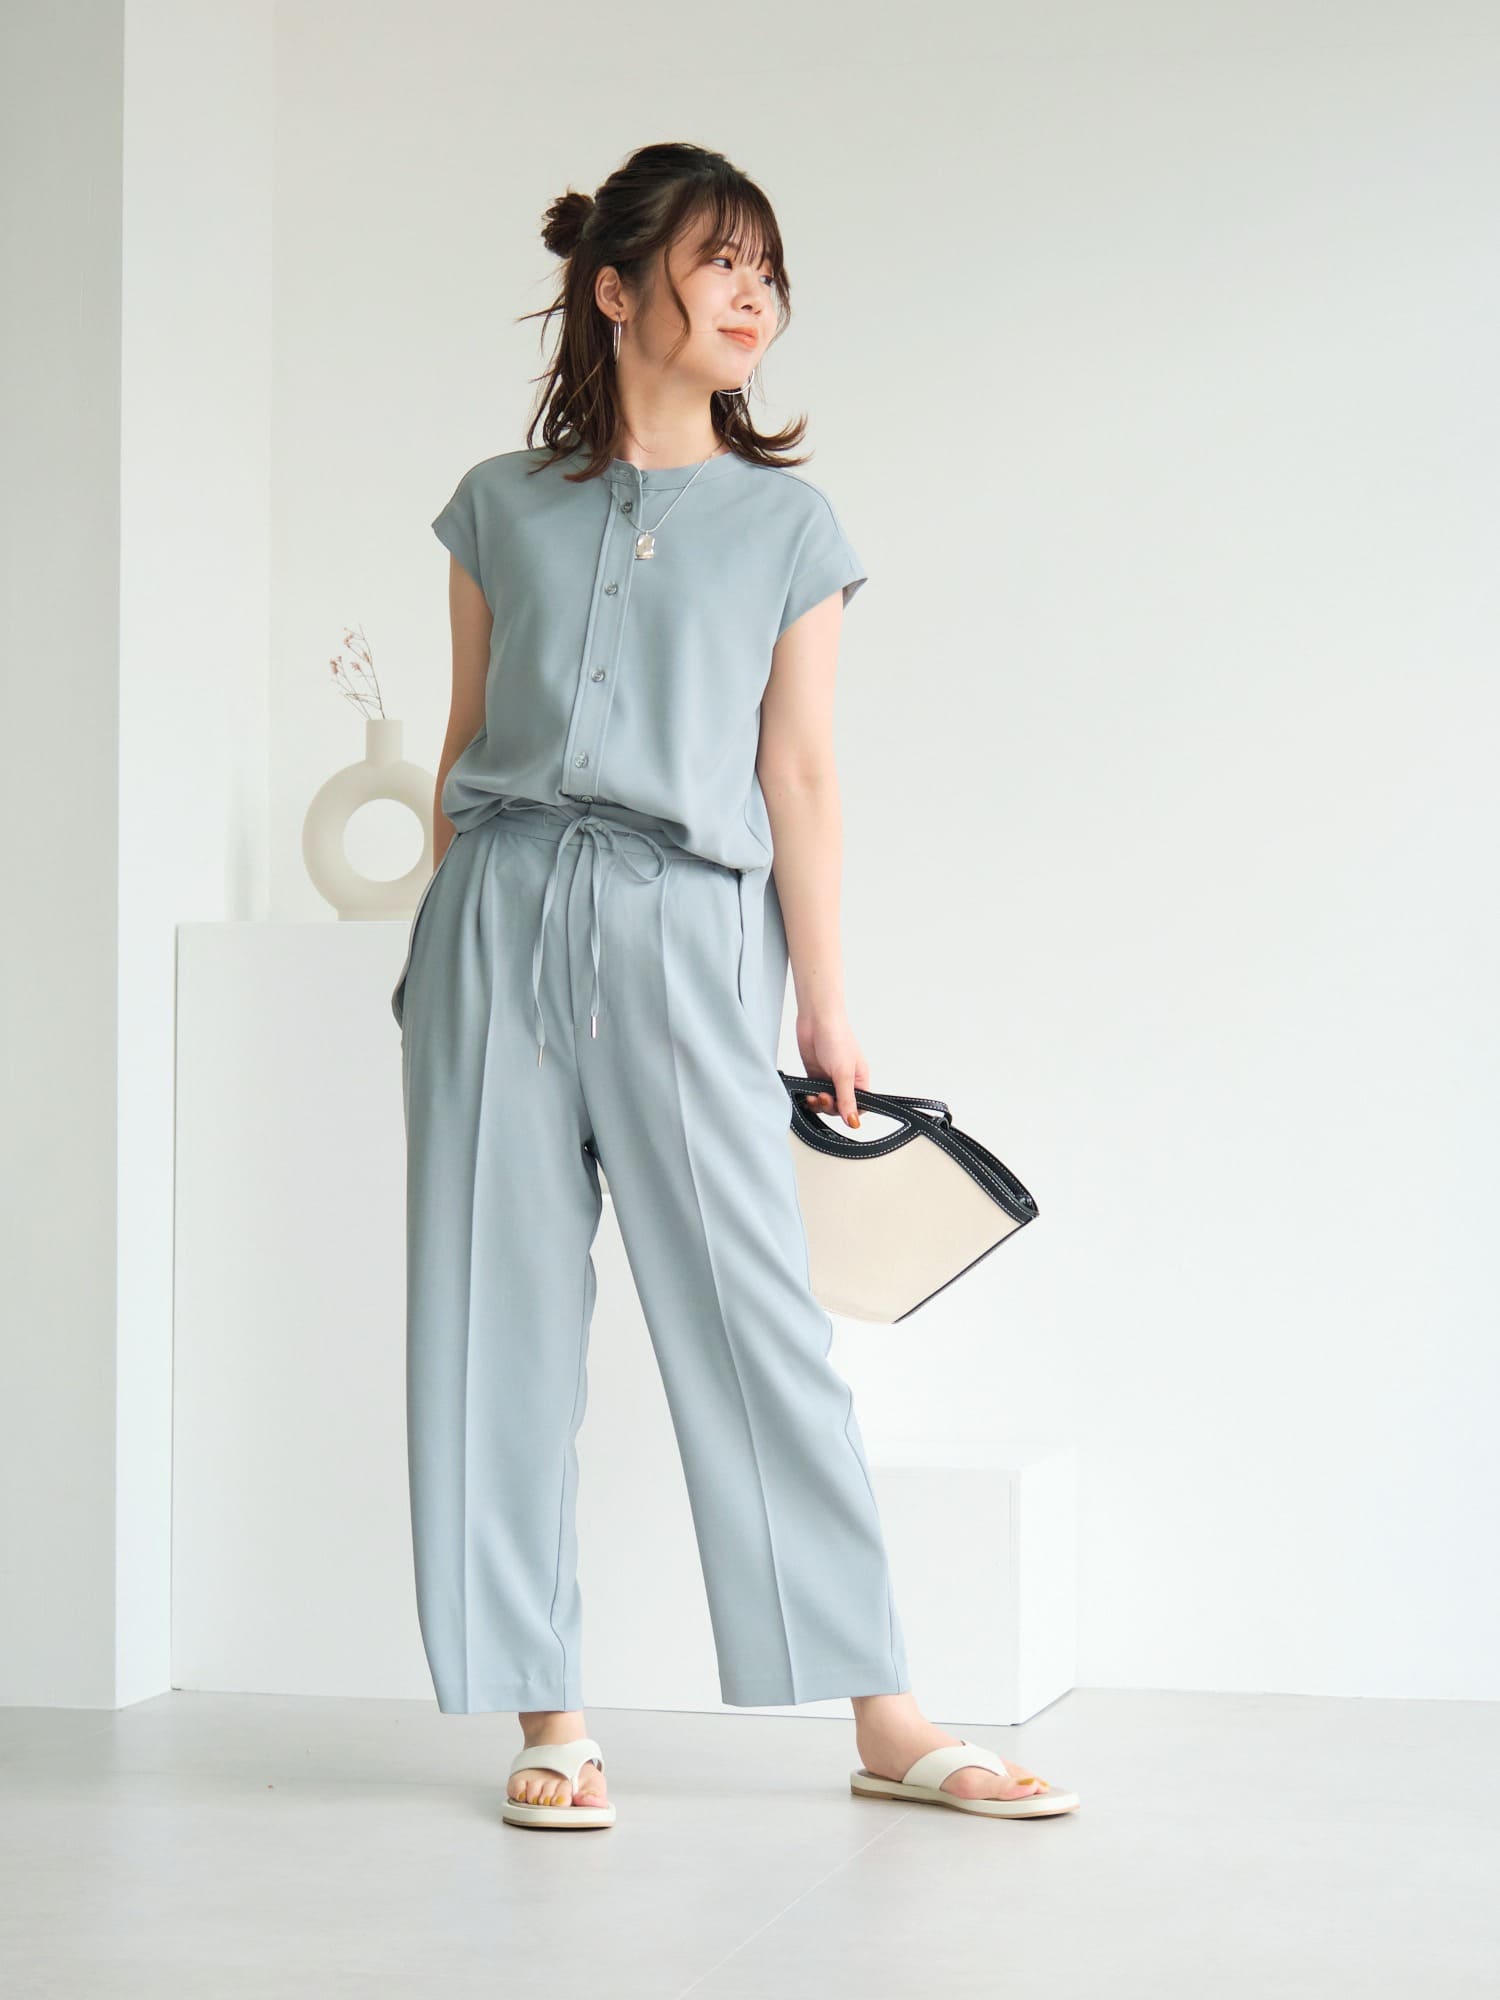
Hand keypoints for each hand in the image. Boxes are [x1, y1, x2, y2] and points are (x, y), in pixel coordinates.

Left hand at [796, 1012, 868, 1127]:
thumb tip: (853, 1122)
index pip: (860, 1106)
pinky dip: (810, 1097)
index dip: (850, 1113)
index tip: (840, 1112)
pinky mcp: (815, 1074)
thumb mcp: (844, 1073)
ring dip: (819, 1104)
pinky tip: (807, 1094)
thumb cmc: (837, 1038)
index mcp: (860, 1079)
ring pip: (826, 1102)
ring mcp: (830, 1078)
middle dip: (831, 1107)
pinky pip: (813, 1093)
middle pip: (840, 1107)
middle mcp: (846, 1080)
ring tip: (814, 1095)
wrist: (816, 1020)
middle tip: (823, 1097)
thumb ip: (847, 1099)